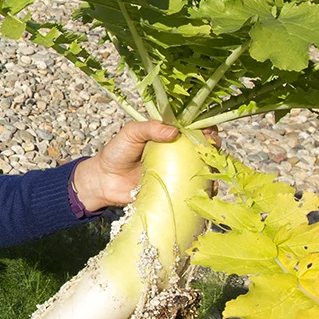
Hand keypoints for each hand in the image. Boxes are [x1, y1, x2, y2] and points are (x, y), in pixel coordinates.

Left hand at [71, 121, 215, 211]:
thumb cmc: (117, 152)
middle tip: (209, 151)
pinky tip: (208, 188)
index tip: (208, 133)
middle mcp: (177, 154)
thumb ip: (149, 128)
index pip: (194, 129)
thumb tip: (174, 131)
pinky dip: (205, 190)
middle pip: (204, 149)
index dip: (205, 129)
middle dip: (213, 149)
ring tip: (211, 169)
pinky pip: (194, 190)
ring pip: (204, 170)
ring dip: (214, 169)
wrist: (104, 181)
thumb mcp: (131, 133)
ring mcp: (178, 173)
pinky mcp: (175, 191)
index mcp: (169, 137)